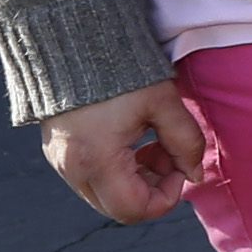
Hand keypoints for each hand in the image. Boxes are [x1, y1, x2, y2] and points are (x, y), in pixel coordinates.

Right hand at [39, 78, 217, 223]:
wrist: (71, 42)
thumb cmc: (120, 70)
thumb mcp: (163, 102)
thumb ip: (185, 141)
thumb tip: (195, 175)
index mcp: (97, 159)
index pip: (135, 209)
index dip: (167, 197)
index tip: (180, 168)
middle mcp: (72, 168)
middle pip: (120, 208)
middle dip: (153, 189)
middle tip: (168, 156)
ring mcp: (60, 163)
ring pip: (106, 197)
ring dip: (137, 180)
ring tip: (152, 144)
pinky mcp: (57, 154)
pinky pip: (92, 180)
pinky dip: (118, 172)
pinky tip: (131, 141)